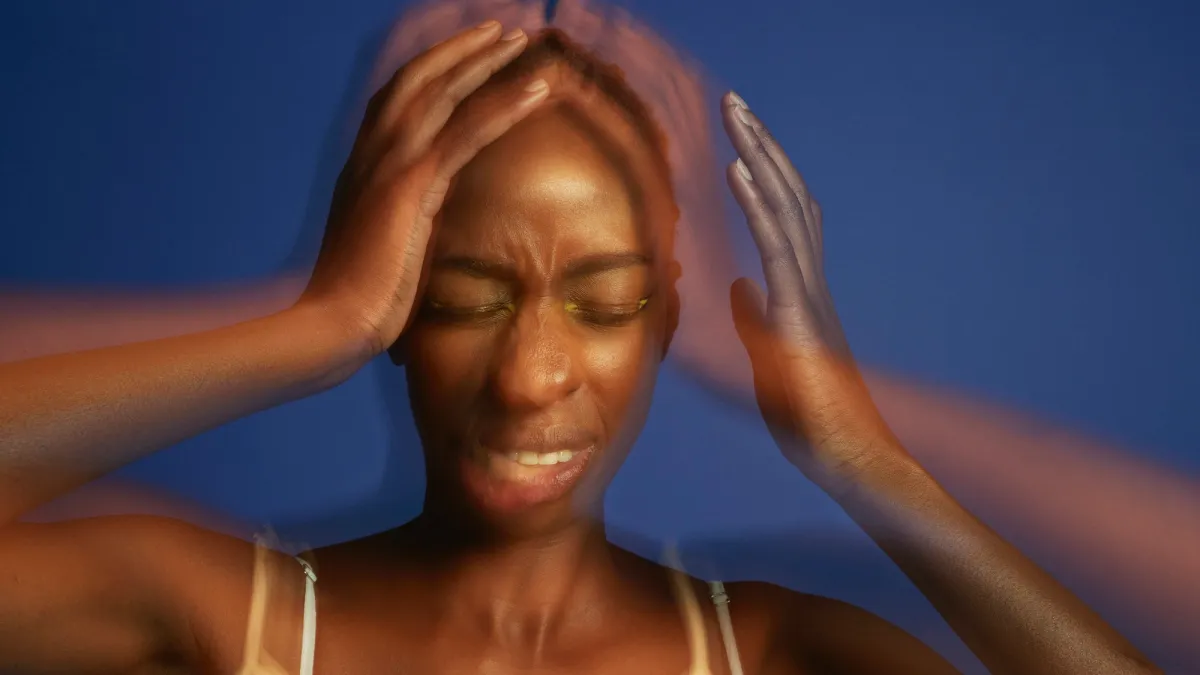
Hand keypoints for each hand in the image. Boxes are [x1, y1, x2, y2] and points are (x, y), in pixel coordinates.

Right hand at [300, 21, 549, 357]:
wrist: (331, 328)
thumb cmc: (358, 306)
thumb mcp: (383, 254)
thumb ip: (403, 230)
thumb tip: (427, 233)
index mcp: (363, 169)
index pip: (397, 101)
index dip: (431, 72)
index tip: (465, 56)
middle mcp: (371, 155)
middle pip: (417, 80)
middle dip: (459, 50)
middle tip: (499, 30)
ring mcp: (387, 167)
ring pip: (441, 93)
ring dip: (483, 61)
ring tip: (521, 39)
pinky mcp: (410, 188)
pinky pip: (465, 133)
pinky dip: (503, 105)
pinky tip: (537, 88)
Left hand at [721, 92, 894, 479]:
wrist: (849, 463)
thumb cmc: (813, 421)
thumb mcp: (768, 359)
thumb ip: (754, 319)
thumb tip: (735, 286)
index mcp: (800, 293)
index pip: (784, 218)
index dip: (763, 173)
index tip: (737, 136)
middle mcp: (810, 283)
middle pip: (789, 197)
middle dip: (760, 145)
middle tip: (735, 102)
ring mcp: (809, 296)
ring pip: (787, 209)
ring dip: (760, 156)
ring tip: (736, 114)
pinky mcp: (802, 317)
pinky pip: (779, 250)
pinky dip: (758, 205)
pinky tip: (738, 171)